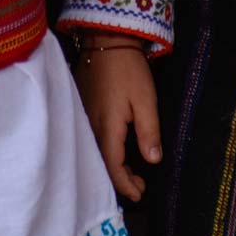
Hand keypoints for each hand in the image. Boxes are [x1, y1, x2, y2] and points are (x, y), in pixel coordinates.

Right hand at [73, 34, 161, 200]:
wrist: (106, 41)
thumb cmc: (129, 70)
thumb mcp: (145, 100)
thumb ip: (149, 131)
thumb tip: (153, 161)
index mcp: (106, 127)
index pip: (113, 167)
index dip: (126, 185)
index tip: (141, 193)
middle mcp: (90, 127)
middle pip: (101, 164)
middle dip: (120, 180)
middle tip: (140, 186)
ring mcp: (83, 118)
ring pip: (96, 153)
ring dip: (113, 167)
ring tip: (133, 173)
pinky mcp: (82, 110)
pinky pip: (91, 141)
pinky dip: (105, 153)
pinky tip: (117, 152)